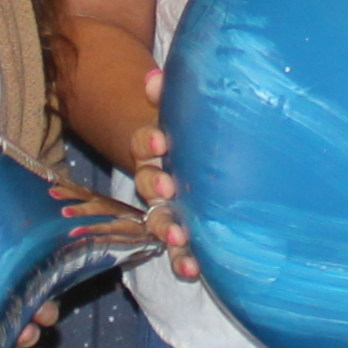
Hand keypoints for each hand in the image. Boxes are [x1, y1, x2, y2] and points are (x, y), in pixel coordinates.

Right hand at [128, 64, 194, 277]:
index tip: (161, 142)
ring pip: (159, 220)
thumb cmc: (195, 132)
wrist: (201, 162)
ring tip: (180, 240)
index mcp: (157, 148)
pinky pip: (178, 250)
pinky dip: (182, 261)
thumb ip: (169, 94)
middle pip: (147, 184)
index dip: (149, 142)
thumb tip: (155, 77)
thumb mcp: (186, 111)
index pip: (145, 143)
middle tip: (168, 190)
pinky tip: (194, 270)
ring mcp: (168, 209)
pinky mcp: (184, 234)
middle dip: (155, 187)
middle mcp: (157, 179)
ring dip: (166, 230)